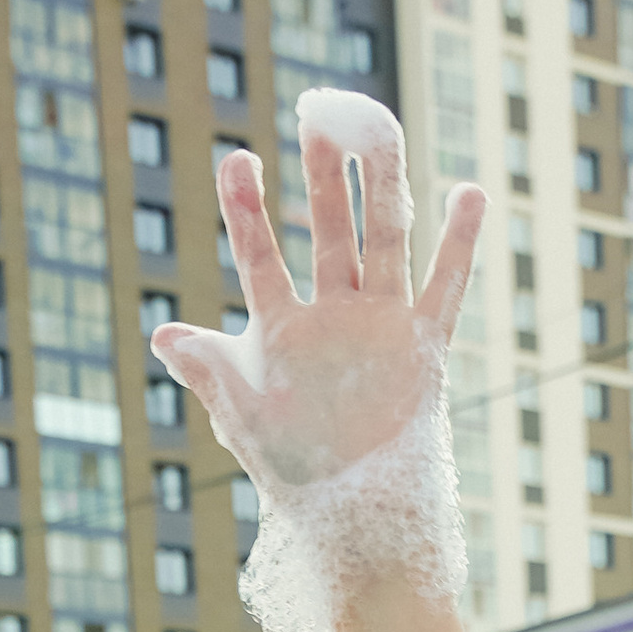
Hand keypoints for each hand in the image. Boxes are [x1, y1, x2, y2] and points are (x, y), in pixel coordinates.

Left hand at [154, 125, 479, 498]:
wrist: (351, 517)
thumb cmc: (290, 469)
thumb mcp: (241, 416)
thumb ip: (208, 370)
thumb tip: (163, 335)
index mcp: (283, 327)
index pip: (261, 255)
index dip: (248, 210)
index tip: (239, 158)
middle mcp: (332, 315)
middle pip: (330, 230)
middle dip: (323, 176)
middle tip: (320, 114)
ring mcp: (380, 325)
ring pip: (385, 240)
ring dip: (382, 184)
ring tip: (379, 125)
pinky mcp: (423, 348)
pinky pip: (445, 289)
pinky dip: (459, 245)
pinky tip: (469, 192)